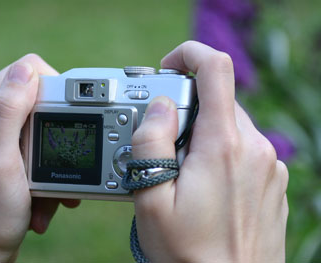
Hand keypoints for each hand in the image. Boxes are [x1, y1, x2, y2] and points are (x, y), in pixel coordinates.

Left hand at [0, 54, 79, 262]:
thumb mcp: (1, 160)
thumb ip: (9, 110)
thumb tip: (26, 69)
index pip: (25, 71)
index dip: (52, 88)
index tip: (62, 119)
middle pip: (33, 98)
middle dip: (54, 129)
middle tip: (57, 159)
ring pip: (35, 122)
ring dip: (49, 152)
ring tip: (48, 184)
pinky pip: (29, 142)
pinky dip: (41, 164)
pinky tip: (41, 190)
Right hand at [132, 41, 287, 261]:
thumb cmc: (188, 253)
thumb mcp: (151, 198)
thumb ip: (150, 141)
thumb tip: (160, 105)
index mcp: (224, 146)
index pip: (215, 69)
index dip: (189, 56)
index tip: (168, 70)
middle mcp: (256, 149)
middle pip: (218, 101)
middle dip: (186, 111)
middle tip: (163, 145)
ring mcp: (269, 166)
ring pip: (230, 127)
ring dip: (202, 136)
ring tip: (182, 175)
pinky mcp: (272, 182)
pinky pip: (243, 150)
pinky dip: (220, 155)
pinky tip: (205, 188)